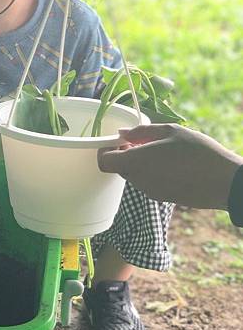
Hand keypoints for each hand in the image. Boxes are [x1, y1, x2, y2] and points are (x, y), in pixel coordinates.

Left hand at [98, 124, 241, 208]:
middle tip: (143, 142)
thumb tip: (122, 133)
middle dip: (125, 154)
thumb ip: (141, 132)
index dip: (106, 150)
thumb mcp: (170, 132)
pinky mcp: (161, 197)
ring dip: (139, 163)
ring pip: (133, 175)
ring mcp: (149, 191)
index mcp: (136, 161)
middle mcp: (138, 179)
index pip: (104, 162)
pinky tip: (170, 164)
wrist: (224, 181)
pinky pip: (147, 182)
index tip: (119, 141)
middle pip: (119, 167)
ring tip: (161, 151)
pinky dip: (150, 172)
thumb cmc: (197, 152)